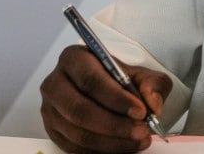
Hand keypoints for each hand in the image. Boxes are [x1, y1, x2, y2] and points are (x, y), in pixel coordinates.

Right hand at [40, 45, 172, 152]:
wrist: (108, 92)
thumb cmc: (120, 80)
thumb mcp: (142, 75)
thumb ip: (153, 85)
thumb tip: (152, 103)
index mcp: (75, 58)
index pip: (91, 80)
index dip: (116, 99)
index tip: (140, 111)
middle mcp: (56, 82)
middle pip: (80, 110)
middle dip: (114, 124)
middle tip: (141, 130)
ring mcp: (50, 109)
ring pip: (78, 133)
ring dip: (111, 141)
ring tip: (138, 139)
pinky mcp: (52, 131)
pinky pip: (74, 147)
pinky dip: (101, 150)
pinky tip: (123, 146)